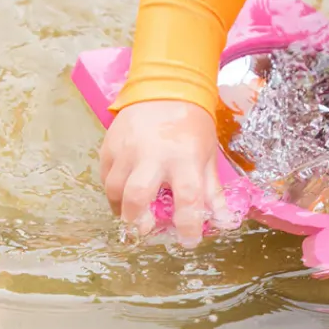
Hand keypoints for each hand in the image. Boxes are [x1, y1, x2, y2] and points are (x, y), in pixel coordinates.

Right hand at [99, 100, 232, 247]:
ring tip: (133, 214)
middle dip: (137, 220)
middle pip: (137, 195)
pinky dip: (113, 191)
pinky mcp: (109, 145)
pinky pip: (105, 177)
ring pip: (114, 189)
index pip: (188, 198)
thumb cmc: (191, 124)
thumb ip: (211, 191)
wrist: (166, 87)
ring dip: (122, 209)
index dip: (188, 225)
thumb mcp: (207, 155)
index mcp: (184, 157)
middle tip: (144, 229)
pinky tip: (124, 193)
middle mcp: (153, 154)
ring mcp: (127, 149)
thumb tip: (223, 222)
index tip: (188, 242)